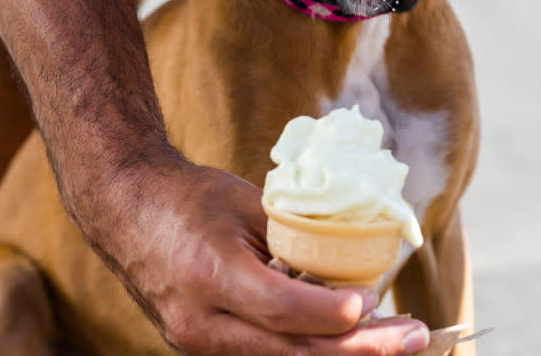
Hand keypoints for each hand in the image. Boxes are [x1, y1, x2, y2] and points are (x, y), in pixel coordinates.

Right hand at [78, 161, 430, 354]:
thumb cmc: (190, 199)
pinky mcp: (206, 350)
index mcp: (209, 276)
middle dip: (361, 349)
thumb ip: (295, 241)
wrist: (125, 214)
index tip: (375, 301)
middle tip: (415, 336)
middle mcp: (202, 323)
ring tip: (398, 342)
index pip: (280, 309)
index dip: (332, 312)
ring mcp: (200, 344)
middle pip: (291, 352)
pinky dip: (313, 351)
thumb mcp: (246, 206)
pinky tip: (354, 339)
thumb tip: (354, 268)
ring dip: (344, 355)